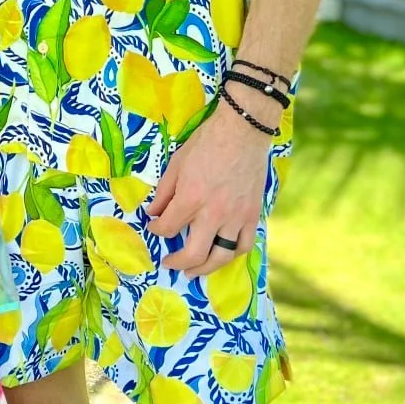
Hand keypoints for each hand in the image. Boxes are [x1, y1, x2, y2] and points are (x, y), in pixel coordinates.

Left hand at [146, 97, 268, 274]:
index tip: (154, 227)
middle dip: (177, 262)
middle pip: (193, 253)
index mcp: (190, 198)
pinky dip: (232, 254)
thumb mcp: (176, 164)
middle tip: (169, 263)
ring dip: (205, 269)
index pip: (167, 228)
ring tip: (194, 272)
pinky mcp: (252, 215)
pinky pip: (243, 245)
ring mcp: (235, 217)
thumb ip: (164, 192)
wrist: (242, 131)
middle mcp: (213, 213)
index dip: (156, 230)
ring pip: (221, 256)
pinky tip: (222, 255)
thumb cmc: (206, 143)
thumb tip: (152, 213)